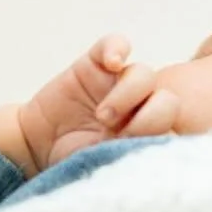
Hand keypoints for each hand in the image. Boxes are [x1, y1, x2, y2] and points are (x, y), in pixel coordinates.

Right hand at [15, 36, 179, 172]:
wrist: (35, 148)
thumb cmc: (74, 162)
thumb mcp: (104, 168)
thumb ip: (131, 158)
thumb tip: (158, 161)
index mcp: (149, 135)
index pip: (176, 129)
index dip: (162, 138)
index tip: (138, 154)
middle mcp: (140, 107)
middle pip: (168, 100)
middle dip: (149, 117)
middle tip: (119, 133)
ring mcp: (118, 83)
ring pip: (144, 74)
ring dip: (127, 94)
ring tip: (103, 116)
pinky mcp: (96, 64)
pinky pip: (117, 43)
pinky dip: (116, 49)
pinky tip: (110, 62)